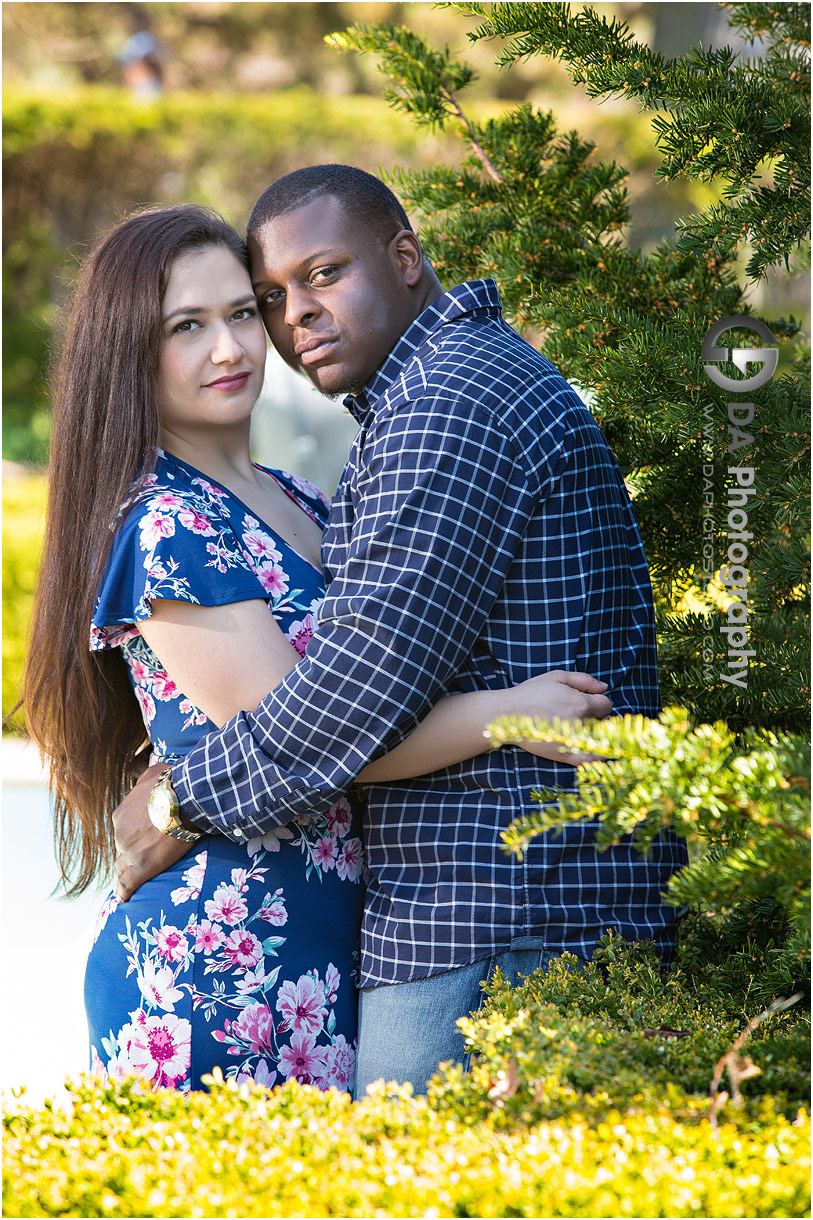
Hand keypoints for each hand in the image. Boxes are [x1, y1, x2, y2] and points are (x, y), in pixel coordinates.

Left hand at [112, 761, 188, 900]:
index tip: (136, 845)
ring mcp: (130, 851)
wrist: (184, 796)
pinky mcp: (142, 866)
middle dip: (129, 857)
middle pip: (123, 850)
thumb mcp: (153, 775)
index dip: (131, 840)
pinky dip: (124, 892)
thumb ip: (146, 783)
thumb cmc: (173, 782)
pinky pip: (128, 884)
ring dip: (125, 875)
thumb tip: (150, 780)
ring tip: (126, 886)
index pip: (124, 833)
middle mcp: (121, 834)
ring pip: (123, 868)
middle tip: (136, 865)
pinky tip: (124, 899)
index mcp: (121, 816)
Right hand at [502, 670, 611, 765]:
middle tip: (585, 715)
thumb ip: (583, 680)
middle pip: (605, 722)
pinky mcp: (565, 756)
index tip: (591, 702)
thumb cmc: (530, 692)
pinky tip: (601, 753)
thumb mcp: (556, 677)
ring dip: (599, 734)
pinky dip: (599, 758)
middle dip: (599, 718)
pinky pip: (590, 760)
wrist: (507, 714)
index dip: (600, 702)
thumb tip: (604, 687)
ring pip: (600, 740)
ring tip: (586, 729)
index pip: (606, 705)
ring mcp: (574, 741)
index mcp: (581, 703)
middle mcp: (581, 723)